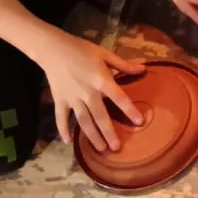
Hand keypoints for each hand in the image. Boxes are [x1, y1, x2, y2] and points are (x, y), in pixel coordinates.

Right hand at [37, 31, 142, 153]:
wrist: (52, 49)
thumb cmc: (81, 50)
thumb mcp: (104, 54)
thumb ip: (124, 64)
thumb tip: (144, 69)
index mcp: (101, 80)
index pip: (118, 97)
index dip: (129, 110)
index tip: (140, 122)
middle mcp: (87, 92)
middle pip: (100, 116)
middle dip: (109, 133)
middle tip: (117, 148)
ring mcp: (72, 98)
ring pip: (83, 121)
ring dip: (92, 136)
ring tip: (101, 149)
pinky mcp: (59, 100)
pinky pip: (61, 118)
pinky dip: (63, 130)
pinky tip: (68, 142)